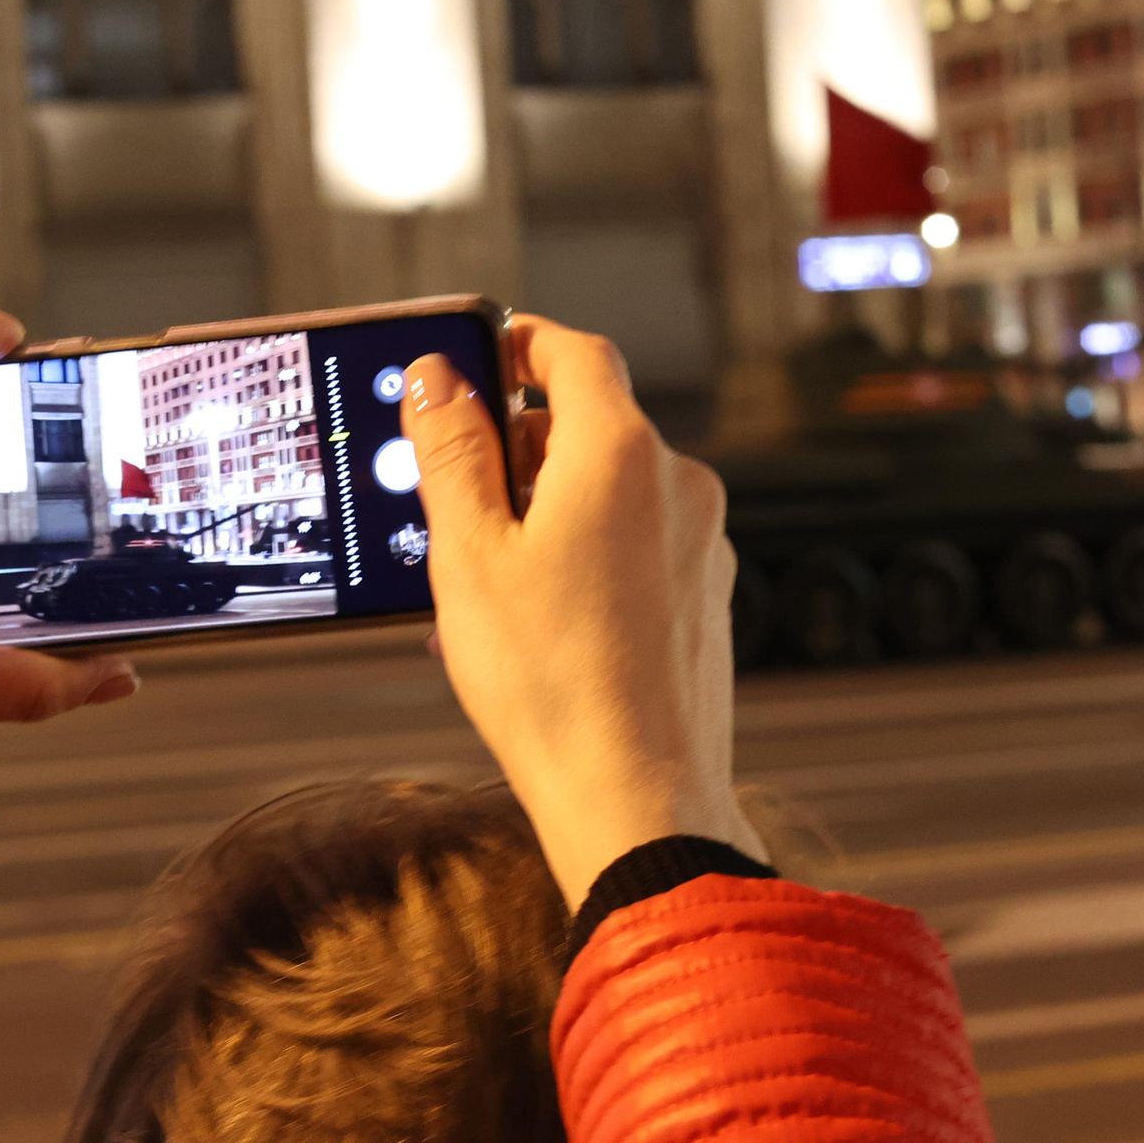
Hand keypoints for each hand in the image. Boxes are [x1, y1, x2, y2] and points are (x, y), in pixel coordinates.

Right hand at [401, 314, 757, 908]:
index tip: (476, 356)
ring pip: (614, 488)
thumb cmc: (550, 683)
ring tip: (485, 568)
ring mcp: (701, 544)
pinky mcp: (706, 597)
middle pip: (593, 422)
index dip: (519, 342)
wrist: (640, 800)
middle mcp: (678, 484)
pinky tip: (536, 614)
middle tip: (453, 482)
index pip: (574, 352)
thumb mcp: (470, 554)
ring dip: (550, 501)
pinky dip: (586, 548)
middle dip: (521, 439)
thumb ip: (453, 452)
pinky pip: (638, 542)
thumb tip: (437, 379)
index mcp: (620, 453)